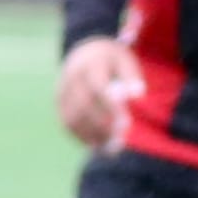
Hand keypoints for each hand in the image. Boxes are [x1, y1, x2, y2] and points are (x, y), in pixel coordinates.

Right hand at [57, 35, 143, 149]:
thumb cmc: (111, 60)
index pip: (97, 87)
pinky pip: (67, 123)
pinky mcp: (59, 102)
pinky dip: (82, 137)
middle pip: (83, 105)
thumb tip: (138, 95)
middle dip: (102, 125)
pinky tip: (98, 144)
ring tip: (112, 146)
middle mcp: (72, 77)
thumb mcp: (125, 60)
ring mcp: (62, 90)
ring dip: (92, 135)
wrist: (84, 51)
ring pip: (72, 117)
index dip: (110, 106)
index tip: (126, 123)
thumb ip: (132, 76)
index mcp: (91, 64)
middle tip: (121, 139)